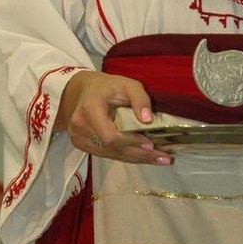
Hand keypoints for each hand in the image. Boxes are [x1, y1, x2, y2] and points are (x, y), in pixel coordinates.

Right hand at [55, 70, 171, 164]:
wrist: (84, 91)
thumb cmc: (108, 87)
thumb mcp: (127, 84)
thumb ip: (139, 98)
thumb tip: (148, 120)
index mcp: (90, 108)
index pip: (110, 135)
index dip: (131, 142)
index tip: (151, 144)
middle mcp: (80, 126)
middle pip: (112, 149)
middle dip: (140, 154)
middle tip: (164, 158)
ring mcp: (78, 137)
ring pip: (111, 154)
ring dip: (136, 158)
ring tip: (159, 158)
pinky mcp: (81, 144)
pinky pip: (107, 154)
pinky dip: (126, 155)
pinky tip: (143, 156)